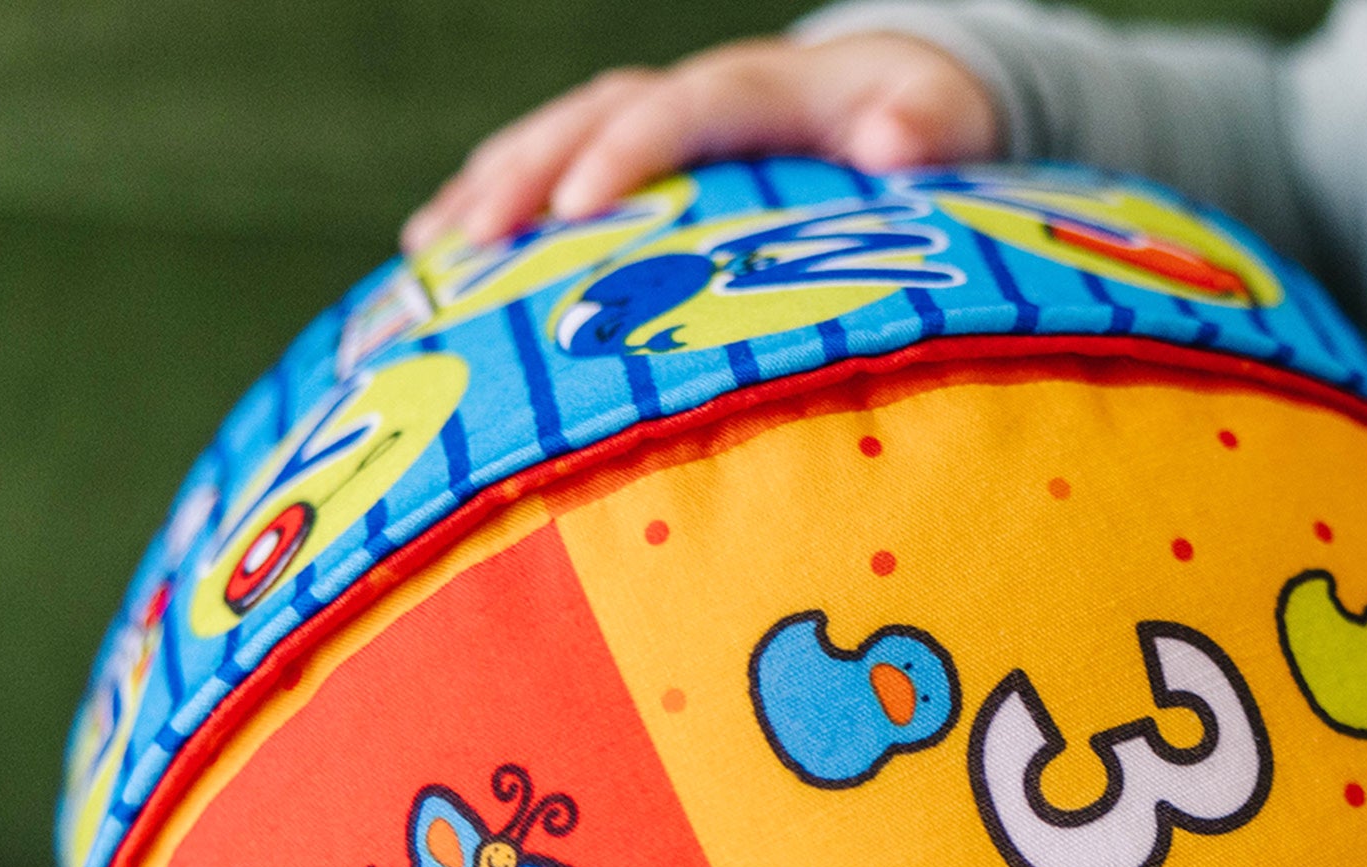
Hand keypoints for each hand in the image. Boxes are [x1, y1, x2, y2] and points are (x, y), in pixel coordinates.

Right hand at [402, 33, 999, 253]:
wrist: (902, 98)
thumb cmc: (923, 120)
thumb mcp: (944, 114)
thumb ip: (925, 125)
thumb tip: (892, 142)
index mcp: (753, 91)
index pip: (674, 110)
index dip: (623, 153)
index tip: (575, 210)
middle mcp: (687, 101)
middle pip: (583, 121)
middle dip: (518, 178)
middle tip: (461, 247)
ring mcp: (652, 133)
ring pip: (549, 147)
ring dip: (483, 199)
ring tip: (422, 267)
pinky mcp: (636, 170)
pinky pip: (550, 182)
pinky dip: (491, 219)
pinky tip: (434, 275)